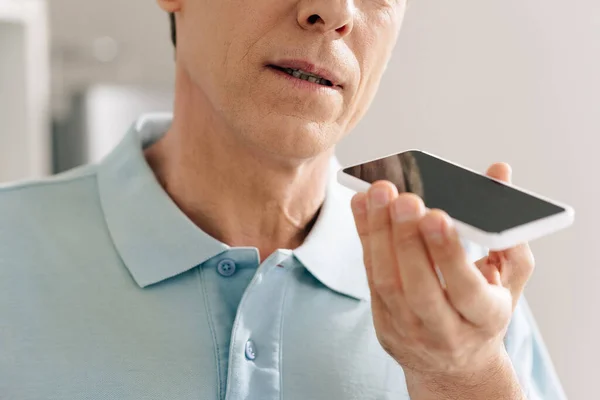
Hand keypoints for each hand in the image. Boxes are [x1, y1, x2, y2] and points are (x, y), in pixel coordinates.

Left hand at [350, 163, 534, 392]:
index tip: (438, 215)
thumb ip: (507, 226)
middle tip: (404, 197)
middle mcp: (445, 331)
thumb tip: (498, 172)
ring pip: (387, 283)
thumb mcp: (509, 278)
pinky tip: (362, 205)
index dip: (449, 254)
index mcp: (485, 319)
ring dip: (379, 234)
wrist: (455, 365)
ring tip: (378, 193)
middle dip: (408, 240)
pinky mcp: (383, 323)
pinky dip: (366, 239)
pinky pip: (370, 278)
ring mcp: (409, 330)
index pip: (466, 290)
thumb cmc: (484, 311)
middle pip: (420, 288)